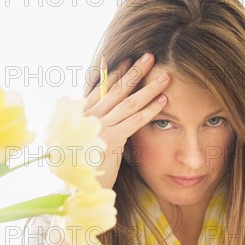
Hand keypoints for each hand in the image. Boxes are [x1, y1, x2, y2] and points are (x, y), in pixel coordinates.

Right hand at [83, 52, 170, 188]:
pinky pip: (133, 121)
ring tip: (165, 77)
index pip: (101, 88)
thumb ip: (97, 126)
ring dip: (148, 88)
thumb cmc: (86, 168)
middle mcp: (88, 117)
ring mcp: (99, 127)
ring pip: (128, 103)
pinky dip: (149, 110)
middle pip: (116, 90)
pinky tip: (162, 102)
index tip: (130, 60)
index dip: (116, 73)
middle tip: (150, 56)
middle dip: (135, 72)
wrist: (80, 189)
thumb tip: (110, 114)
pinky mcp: (110, 140)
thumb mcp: (88, 142)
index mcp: (81, 115)